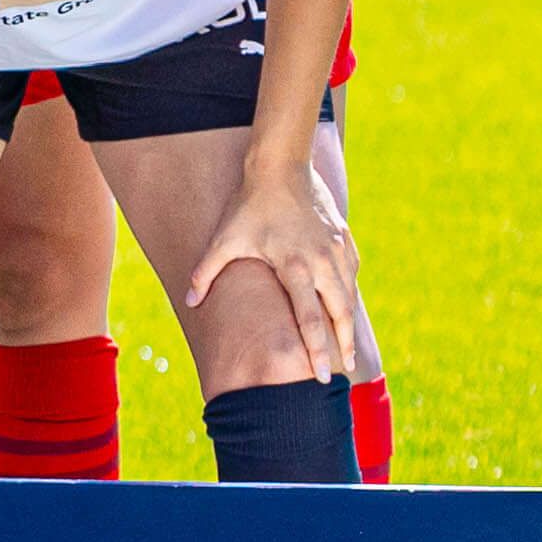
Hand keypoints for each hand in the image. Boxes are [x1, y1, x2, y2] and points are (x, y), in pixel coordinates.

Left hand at [184, 147, 361, 386]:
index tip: (322, 374)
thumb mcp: (225, 238)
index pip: (311, 319)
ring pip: (350, 296)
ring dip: (349, 324)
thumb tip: (189, 301)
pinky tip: (346, 310)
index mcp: (295, 267)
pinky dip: (350, 295)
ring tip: (348, 349)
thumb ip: (207, 272)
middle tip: (343, 373)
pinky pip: (352, 275)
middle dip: (343, 346)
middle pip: (340, 314)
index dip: (318, 349)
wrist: (281, 167)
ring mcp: (337, 251)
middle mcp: (323, 263)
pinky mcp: (345, 241)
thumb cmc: (250, 205)